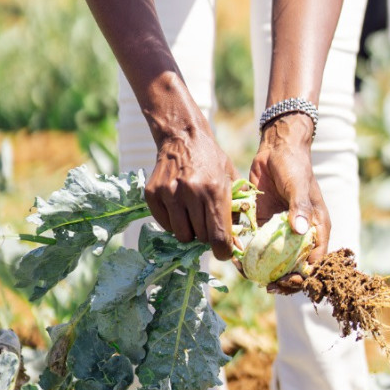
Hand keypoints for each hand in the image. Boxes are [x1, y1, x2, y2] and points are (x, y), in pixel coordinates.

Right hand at [145, 124, 237, 260]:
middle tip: (207, 220)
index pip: (218, 236)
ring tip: (193, 212)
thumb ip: (235, 211)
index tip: (224, 252)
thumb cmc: (212, 161)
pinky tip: (179, 205)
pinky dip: (173, 222)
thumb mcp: (231, 180)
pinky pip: (165, 225)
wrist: (183, 137)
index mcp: (214, 190)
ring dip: (189, 229)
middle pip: (200, 238)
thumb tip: (236, 246)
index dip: (223, 251)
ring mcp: (169, 193)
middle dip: (206, 235)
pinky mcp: (152, 194)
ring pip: (181, 235)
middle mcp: (191, 192)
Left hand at [249, 116, 331, 290]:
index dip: (303, 276)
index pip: (315, 261)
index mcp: (316, 228)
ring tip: (250, 275)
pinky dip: (249, 255)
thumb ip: (300, 208)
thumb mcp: (299, 185)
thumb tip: (299, 230)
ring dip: (263, 271)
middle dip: (282, 279)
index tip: (288, 280)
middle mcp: (300, 234)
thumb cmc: (295, 166)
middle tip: (268, 285)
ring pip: (274, 261)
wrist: (276, 148)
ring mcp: (280, 230)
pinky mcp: (263, 223)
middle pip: (294, 266)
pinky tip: (238, 260)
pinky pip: (257, 245)